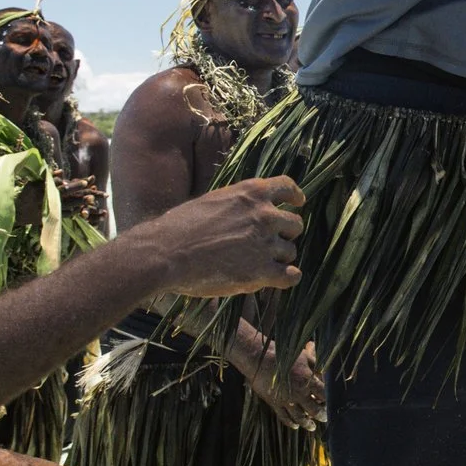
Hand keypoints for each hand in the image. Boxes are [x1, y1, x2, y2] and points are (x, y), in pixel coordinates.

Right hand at [156, 175, 304, 297]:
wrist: (166, 252)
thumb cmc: (181, 226)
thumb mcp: (214, 200)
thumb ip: (239, 204)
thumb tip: (251, 212)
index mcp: (252, 192)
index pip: (287, 187)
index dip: (295, 196)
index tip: (298, 202)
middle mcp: (264, 215)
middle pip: (295, 224)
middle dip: (285, 233)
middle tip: (270, 243)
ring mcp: (265, 243)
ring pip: (291, 251)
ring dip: (280, 257)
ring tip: (260, 263)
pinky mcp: (261, 271)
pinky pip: (291, 275)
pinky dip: (288, 277)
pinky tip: (280, 278)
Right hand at [225, 321, 324, 429]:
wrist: (260, 359)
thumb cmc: (283, 355)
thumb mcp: (304, 357)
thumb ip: (316, 366)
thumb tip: (325, 373)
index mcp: (307, 381)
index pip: (323, 395)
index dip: (328, 400)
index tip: (331, 403)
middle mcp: (298, 393)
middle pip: (314, 409)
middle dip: (321, 415)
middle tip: (325, 418)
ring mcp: (286, 400)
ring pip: (299, 417)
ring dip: (307, 423)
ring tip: (312, 427)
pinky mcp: (274, 403)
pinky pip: (284, 417)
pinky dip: (290, 423)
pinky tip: (295, 426)